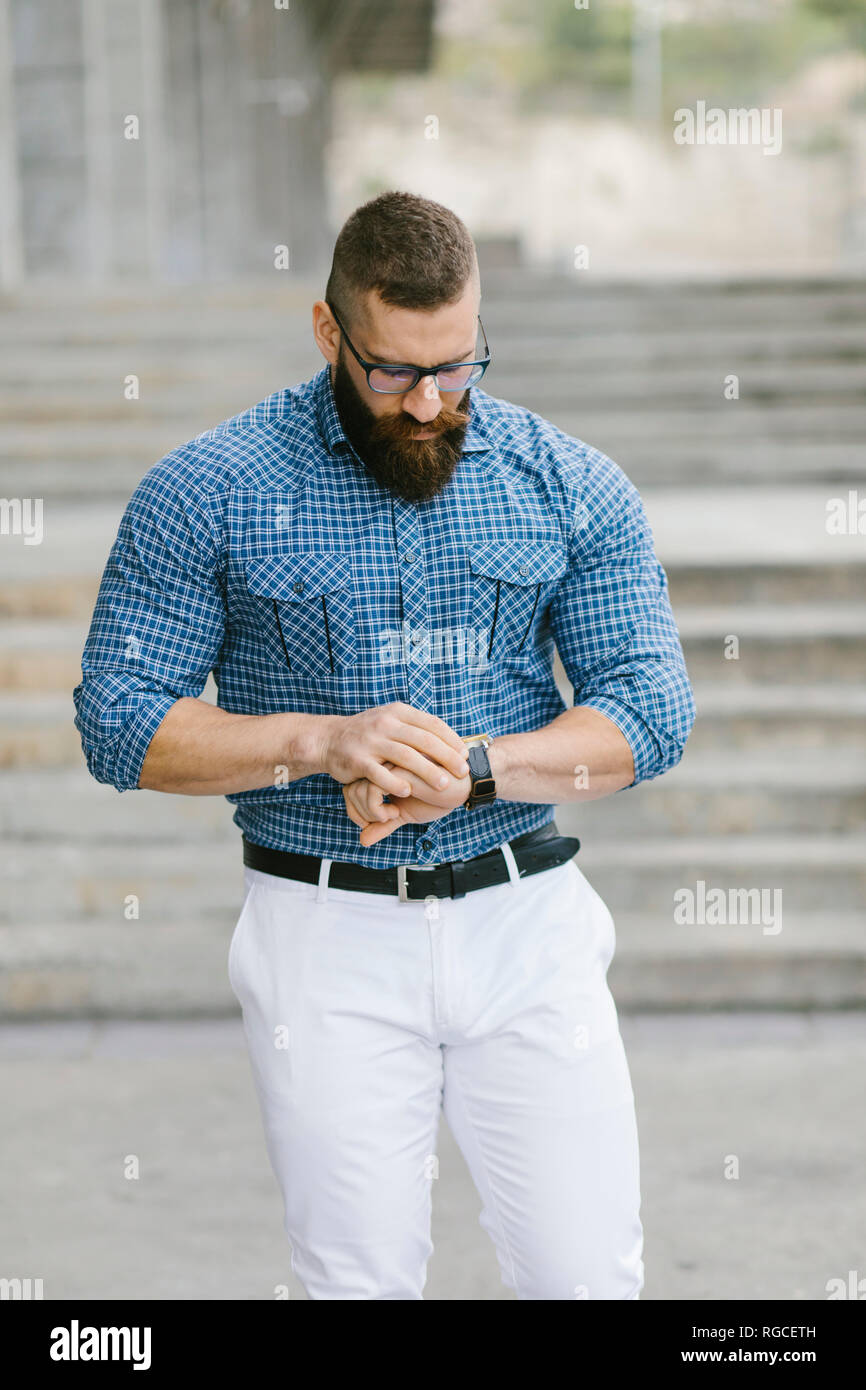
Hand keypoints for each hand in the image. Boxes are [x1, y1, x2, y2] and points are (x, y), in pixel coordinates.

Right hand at [318, 702, 468, 798]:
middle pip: (423, 740)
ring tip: (443, 784)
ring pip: (405, 756)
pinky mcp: (358, 760)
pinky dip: (395, 783)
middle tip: (463, 771)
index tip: (465, 754)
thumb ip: (415, 727)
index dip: (451, 740)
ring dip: (426, 771)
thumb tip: (450, 740)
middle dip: (446, 757)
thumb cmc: (368, 734)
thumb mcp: (391, 721)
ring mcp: (371, 741)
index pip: (432, 724)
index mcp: (398, 712)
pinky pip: (380, 773)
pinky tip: (408, 792)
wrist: (328, 739)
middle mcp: (386, 723)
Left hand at [343, 761, 470, 847]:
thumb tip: (363, 840)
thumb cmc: (438, 796)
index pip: (352, 789)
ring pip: (358, 790)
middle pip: (351, 790)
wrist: (464, 785)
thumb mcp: (406, 815)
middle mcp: (383, 765)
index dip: (356, 811)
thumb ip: (384, 824)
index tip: (377, 822)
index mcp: (383, 772)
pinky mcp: (397, 769)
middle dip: (361, 814)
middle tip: (384, 821)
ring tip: (393, 815)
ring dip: (371, 813)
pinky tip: (397, 812)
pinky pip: (371, 791)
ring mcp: (388, 765)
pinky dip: (377, 809)